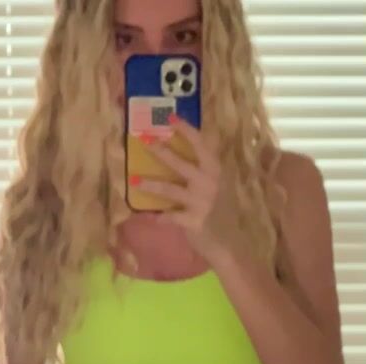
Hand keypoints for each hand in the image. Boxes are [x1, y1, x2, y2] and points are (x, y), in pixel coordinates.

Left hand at [131, 114, 238, 262]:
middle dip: (161, 151)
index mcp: (216, 171)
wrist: (232, 244)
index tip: (170, 118)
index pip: (201, 145)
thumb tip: (180, 156)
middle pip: (182, 163)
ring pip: (171, 190)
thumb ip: (204, 173)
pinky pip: (171, 216)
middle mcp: (210, 183)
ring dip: (151, 185)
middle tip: (144, 140)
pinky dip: (159, 217)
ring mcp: (202, 202)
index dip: (186, 130)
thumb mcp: (218, 188)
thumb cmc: (223, 214)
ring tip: (133, 181)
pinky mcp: (194, 221)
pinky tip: (149, 216)